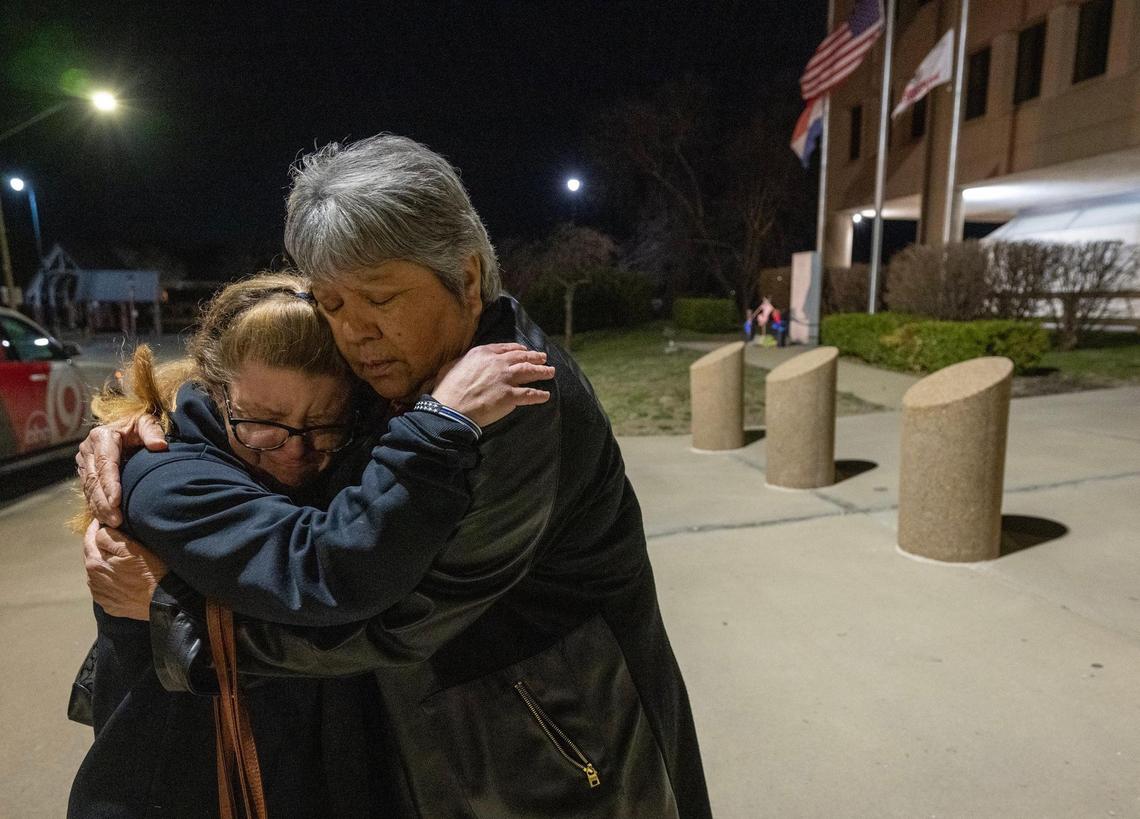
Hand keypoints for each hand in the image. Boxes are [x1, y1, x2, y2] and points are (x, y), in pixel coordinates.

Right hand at [75, 414, 167, 526]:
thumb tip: (159, 446)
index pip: (105, 464)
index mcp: (102, 436)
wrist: (126, 427)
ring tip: (112, 524)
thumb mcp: (147, 422)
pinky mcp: (84, 472)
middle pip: (94, 480)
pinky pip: (88, 492)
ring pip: (89, 489)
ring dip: (99, 508)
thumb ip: (153, 432)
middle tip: (116, 521)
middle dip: (104, 502)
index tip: (117, 502)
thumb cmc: (139, 426)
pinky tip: (105, 519)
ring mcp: (84, 461)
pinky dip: (96, 506)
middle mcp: (88, 449)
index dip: (110, 484)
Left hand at [83, 520, 168, 619]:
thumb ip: (109, 538)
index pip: (88, 539)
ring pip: (97, 572)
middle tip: (112, 537)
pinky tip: (121, 578)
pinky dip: (108, 579)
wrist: (162, 601)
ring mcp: (99, 594)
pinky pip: (104, 587)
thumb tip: (99, 532)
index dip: (95, 528)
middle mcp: (92, 579)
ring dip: (103, 563)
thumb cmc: (151, 571)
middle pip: (91, 556)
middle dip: (99, 546)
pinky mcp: (108, 604)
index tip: (102, 520)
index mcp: (94, 563)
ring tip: (118, 559)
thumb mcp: (132, 548)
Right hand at [430, 343, 554, 427]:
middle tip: (544, 358)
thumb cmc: (447, 390)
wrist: (451, 409)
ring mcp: (504, 379)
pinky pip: (529, 394)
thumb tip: (467, 362)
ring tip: (551, 372)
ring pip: (530, 372)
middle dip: (535, 357)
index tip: (525, 351)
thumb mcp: (452, 366)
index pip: (506, 348)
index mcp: (482, 353)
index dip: (518, 349)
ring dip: (542, 372)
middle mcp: (497, 363)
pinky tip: (546, 395)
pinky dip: (539, 394)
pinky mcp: (509, 396)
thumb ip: (465, 361)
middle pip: (522, 357)